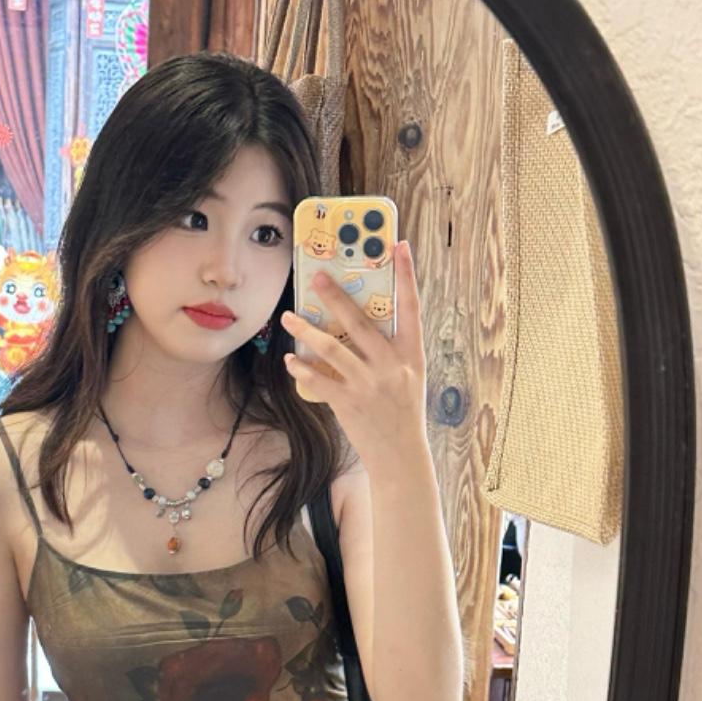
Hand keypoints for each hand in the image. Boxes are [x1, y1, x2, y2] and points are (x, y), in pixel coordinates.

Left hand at [280, 240, 427, 472]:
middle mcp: (391, 365)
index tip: (399, 246)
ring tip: (289, 316)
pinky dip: (302, 368)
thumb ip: (390, 350)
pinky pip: (319, 380)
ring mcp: (369, 384)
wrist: (400, 454)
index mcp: (411, 354)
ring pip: (331, 348)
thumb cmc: (403, 411)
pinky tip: (289, 358)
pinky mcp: (349, 403)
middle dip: (336, 297)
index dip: (406, 275)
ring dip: (306, 330)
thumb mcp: (408, 376)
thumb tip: (358, 323)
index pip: (411, 307)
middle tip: (316, 276)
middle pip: (360, 322)